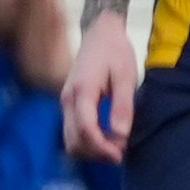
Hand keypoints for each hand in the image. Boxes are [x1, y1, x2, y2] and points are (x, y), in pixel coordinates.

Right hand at [66, 2, 145, 163]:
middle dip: (96, 153)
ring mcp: (64, 102)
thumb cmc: (114, 52)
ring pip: (69, 139)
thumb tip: (120, 134)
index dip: (102, 147)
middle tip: (120, 154)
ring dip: (89, 150)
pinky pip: (71, 131)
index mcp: (82, 92)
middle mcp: (67, 100)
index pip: (86, 129)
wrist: (98, 34)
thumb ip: (122, 106)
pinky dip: (85, 142)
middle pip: (73, 139)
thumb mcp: (126, 77)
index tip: (120, 155)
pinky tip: (104, 139)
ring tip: (113, 148)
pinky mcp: (67, 104)